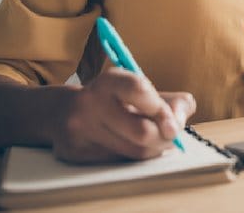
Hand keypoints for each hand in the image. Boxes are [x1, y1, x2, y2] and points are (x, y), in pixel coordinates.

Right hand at [51, 67, 196, 162]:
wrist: (62, 113)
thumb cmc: (112, 100)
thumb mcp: (138, 90)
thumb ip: (169, 100)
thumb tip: (182, 116)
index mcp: (108, 82)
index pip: (139, 90)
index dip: (163, 109)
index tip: (174, 121)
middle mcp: (90, 103)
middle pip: (142, 132)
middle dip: (165, 137)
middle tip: (170, 134)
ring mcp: (80, 130)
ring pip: (135, 152)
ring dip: (154, 149)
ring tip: (155, 140)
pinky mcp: (77, 153)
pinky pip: (120, 163)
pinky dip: (136, 157)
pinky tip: (133, 146)